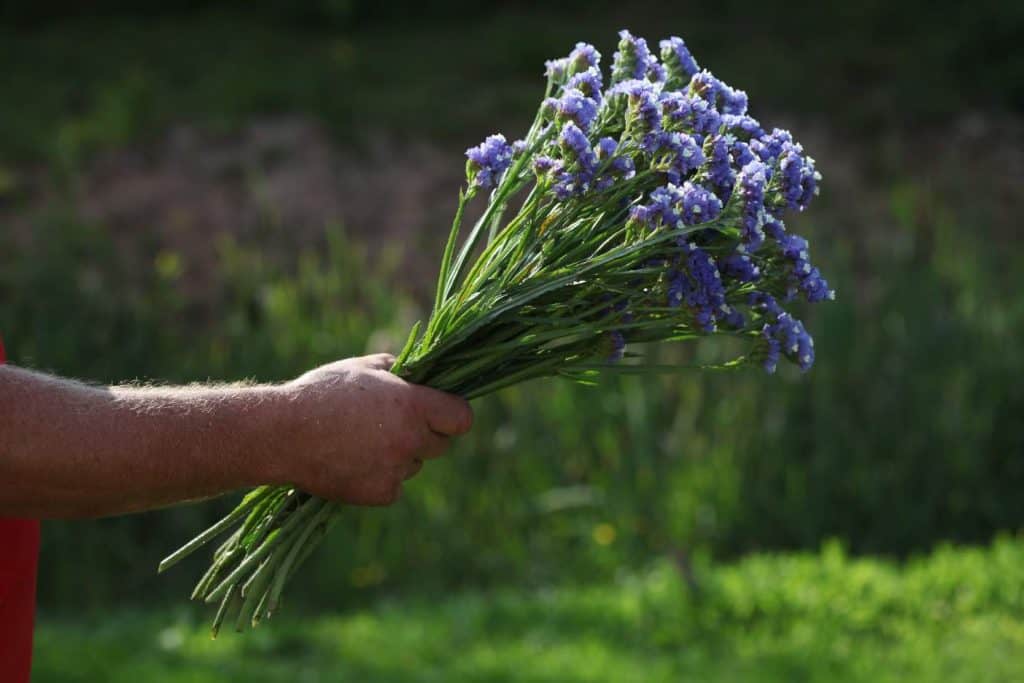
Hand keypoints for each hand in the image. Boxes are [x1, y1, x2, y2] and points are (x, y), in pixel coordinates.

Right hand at [272, 353, 472, 505]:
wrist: (282, 434)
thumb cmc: (322, 393)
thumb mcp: (362, 367)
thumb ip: (398, 368)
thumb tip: (418, 373)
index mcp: (412, 405)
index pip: (462, 418)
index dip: (453, 413)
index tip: (442, 411)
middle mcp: (410, 439)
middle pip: (441, 445)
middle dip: (426, 434)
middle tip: (397, 424)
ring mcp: (396, 470)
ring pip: (415, 465)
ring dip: (401, 456)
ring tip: (363, 440)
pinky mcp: (380, 494)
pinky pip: (394, 486)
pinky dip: (381, 477)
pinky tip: (353, 461)